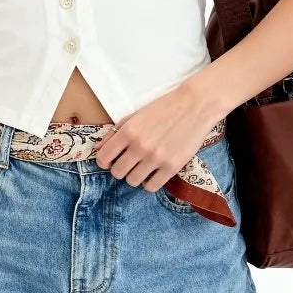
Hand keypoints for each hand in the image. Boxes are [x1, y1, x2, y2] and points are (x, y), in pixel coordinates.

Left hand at [93, 84, 214, 192]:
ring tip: (143, 166)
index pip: (103, 158)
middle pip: (117, 172)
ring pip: (132, 181)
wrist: (194, 105)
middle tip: (129, 162)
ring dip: (135, 175)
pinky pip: (151, 187)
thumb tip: (97, 148)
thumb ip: (114, 132)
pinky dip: (149, 182)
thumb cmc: (164, 108)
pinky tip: (154, 172)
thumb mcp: (136, 115)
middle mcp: (139, 146)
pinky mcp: (172, 167)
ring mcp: (156, 158)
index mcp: (128, 131)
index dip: (104, 161)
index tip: (111, 159)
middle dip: (120, 168)